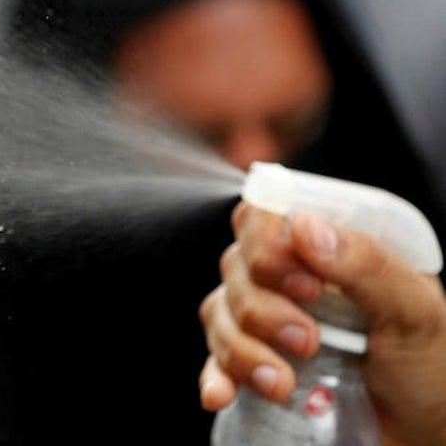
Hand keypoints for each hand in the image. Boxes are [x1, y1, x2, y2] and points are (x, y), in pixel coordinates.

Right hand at [198, 201, 445, 445]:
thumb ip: (367, 265)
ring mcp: (267, 320)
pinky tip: (223, 394)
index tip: (305, 285)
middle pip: (237, 266)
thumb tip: (304, 226)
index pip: (266, 214)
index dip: (266, 243)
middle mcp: (291, 275)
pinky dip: (215, 375)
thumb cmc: (433, 368)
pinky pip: (214, 359)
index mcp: (330, 246)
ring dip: (244, 349)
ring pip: (219, 312)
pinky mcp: (254, 362)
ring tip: (285, 382)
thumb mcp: (417, 312)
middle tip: (309, 341)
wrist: (426, 435)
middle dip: (263, 309)